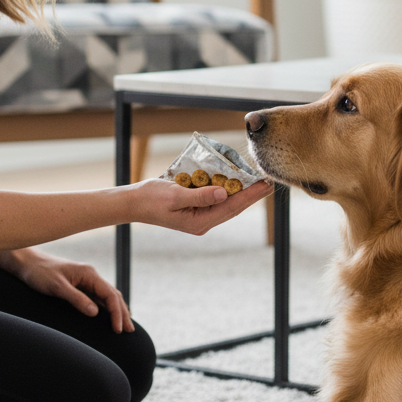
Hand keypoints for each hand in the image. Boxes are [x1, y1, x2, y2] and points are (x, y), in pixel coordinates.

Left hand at [0, 248, 133, 332]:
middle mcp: (91, 276)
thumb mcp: (57, 287)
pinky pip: (98, 297)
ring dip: (117, 310)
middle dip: (122, 312)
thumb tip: (96, 313)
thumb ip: (76, 299)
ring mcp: (86, 280)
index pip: (110, 294)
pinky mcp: (80, 285)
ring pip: (108, 296)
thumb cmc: (40, 274)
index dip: (116, 312)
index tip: (118, 329)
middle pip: (113, 295)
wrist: (27, 264)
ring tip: (124, 325)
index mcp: (89, 274)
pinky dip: (107, 307)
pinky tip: (109, 315)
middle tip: (129, 331)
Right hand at [130, 179, 273, 236]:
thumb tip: (224, 193)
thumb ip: (200, 195)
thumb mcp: (175, 195)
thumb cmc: (151, 199)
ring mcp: (200, 216)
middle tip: (268, 180)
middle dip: (251, 194)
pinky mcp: (195, 208)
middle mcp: (203, 221)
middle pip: (233, 206)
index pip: (231, 207)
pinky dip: (226, 188)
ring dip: (240, 191)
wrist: (133, 203)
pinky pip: (216, 198)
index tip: (265, 185)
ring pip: (226, 203)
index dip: (250, 196)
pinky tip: (235, 179)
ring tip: (256, 179)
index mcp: (200, 222)